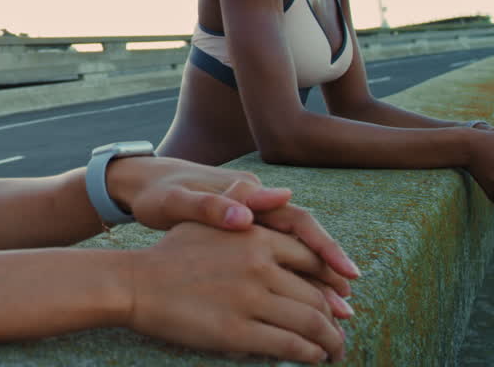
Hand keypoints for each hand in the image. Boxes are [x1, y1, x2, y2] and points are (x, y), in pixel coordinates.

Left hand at [109, 157, 358, 289]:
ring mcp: (251, 217)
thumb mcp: (175, 202)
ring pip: (293, 247)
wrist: (144, 184)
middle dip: (328, 267)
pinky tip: (302, 300)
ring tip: (337, 309)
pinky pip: (277, 254)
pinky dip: (292, 276)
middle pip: (303, 236)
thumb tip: (246, 218)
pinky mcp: (243, 231)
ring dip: (314, 275)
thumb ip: (209, 208)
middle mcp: (256, 202)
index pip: (296, 219)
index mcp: (246, 193)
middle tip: (349, 302)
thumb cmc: (157, 195)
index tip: (344, 272)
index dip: (323, 246)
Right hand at [125, 222, 350, 363]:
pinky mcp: (237, 332)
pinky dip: (308, 353)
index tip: (343, 294)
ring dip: (330, 340)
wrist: (134, 282)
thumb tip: (281, 191)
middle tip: (343, 327)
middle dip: (335, 315)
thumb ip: (242, 203)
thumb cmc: (170, 252)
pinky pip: (288, 345)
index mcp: (256, 237)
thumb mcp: (205, 218)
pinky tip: (312, 357)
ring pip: (310, 322)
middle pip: (316, 293)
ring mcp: (250, 299)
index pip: (311, 258)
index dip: (332, 279)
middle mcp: (259, 265)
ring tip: (334, 350)